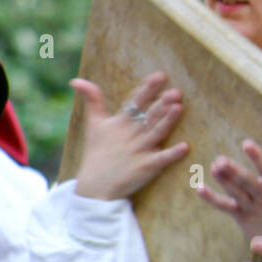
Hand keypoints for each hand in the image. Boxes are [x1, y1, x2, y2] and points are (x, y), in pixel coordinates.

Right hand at [72, 73, 187, 200]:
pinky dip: (172, 154)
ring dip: (167, 121)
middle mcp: (130, 135)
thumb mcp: (93, 124)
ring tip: (179, 108)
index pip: (135, 103)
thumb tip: (76, 80)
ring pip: (156, 133)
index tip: (160, 76)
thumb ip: (92, 100)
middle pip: (148, 116)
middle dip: (161, 104)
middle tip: (176, 92)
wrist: (94, 186)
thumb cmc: (97, 152)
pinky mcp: (146, 167)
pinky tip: (185, 146)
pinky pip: (161, 159)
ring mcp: (139, 151)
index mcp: (120, 123)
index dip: (148, 89)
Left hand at [196, 139, 261, 246]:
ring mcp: (251, 207)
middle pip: (246, 182)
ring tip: (213, 166)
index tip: (246, 143)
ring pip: (234, 192)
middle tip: (220, 159)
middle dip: (233, 171)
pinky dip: (211, 199)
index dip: (257, 157)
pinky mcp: (241, 216)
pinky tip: (199, 188)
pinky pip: (224, 207)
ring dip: (222, 180)